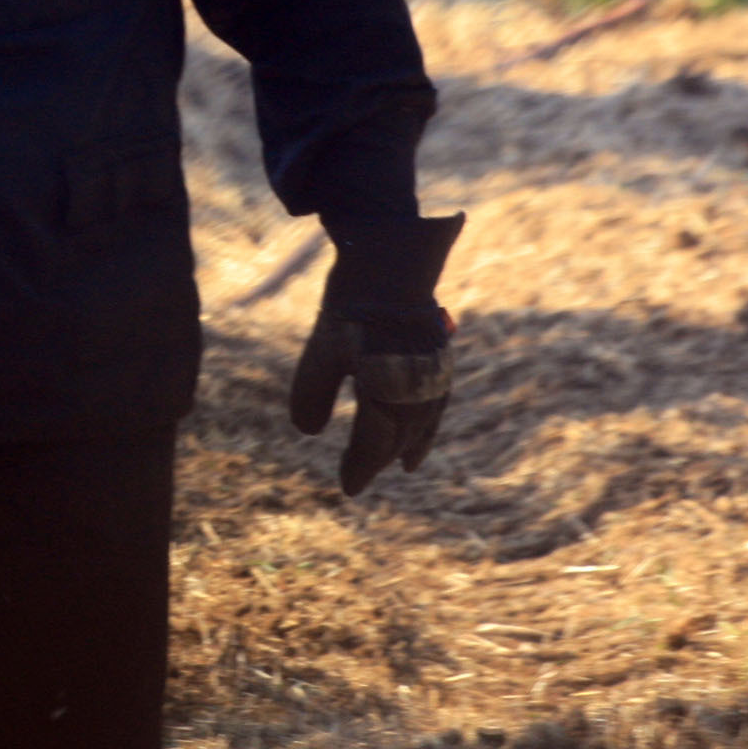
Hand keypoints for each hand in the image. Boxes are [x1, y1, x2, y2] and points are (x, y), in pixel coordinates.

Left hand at [287, 212, 463, 496]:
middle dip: (379, 459)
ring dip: (411, 445)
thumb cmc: (351, 309)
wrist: (391, 261)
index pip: (374, 442)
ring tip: (405, 464)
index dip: (360, 467)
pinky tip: (422, 426)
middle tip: (359, 478)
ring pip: (422, 422)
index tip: (347, 487)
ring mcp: (432, 373)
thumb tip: (309, 432)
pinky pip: (437, 401)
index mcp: (388, 393)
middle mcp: (416, 389)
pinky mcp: (438, 357)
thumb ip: (311, 396)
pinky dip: (429, 421)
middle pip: (398, 437)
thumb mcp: (321, 352)